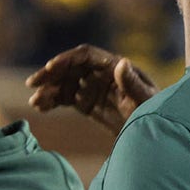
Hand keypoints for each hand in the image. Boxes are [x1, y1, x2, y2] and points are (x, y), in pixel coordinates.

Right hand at [25, 44, 157, 135]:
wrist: (155, 133)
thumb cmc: (156, 114)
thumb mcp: (146, 101)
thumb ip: (134, 84)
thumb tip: (121, 62)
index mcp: (116, 67)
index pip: (86, 56)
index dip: (67, 59)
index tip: (50, 68)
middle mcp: (102, 74)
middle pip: (71, 67)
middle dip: (51, 74)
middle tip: (33, 84)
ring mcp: (94, 88)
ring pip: (65, 83)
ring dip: (49, 90)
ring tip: (35, 103)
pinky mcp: (88, 103)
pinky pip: (66, 98)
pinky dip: (53, 101)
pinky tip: (41, 108)